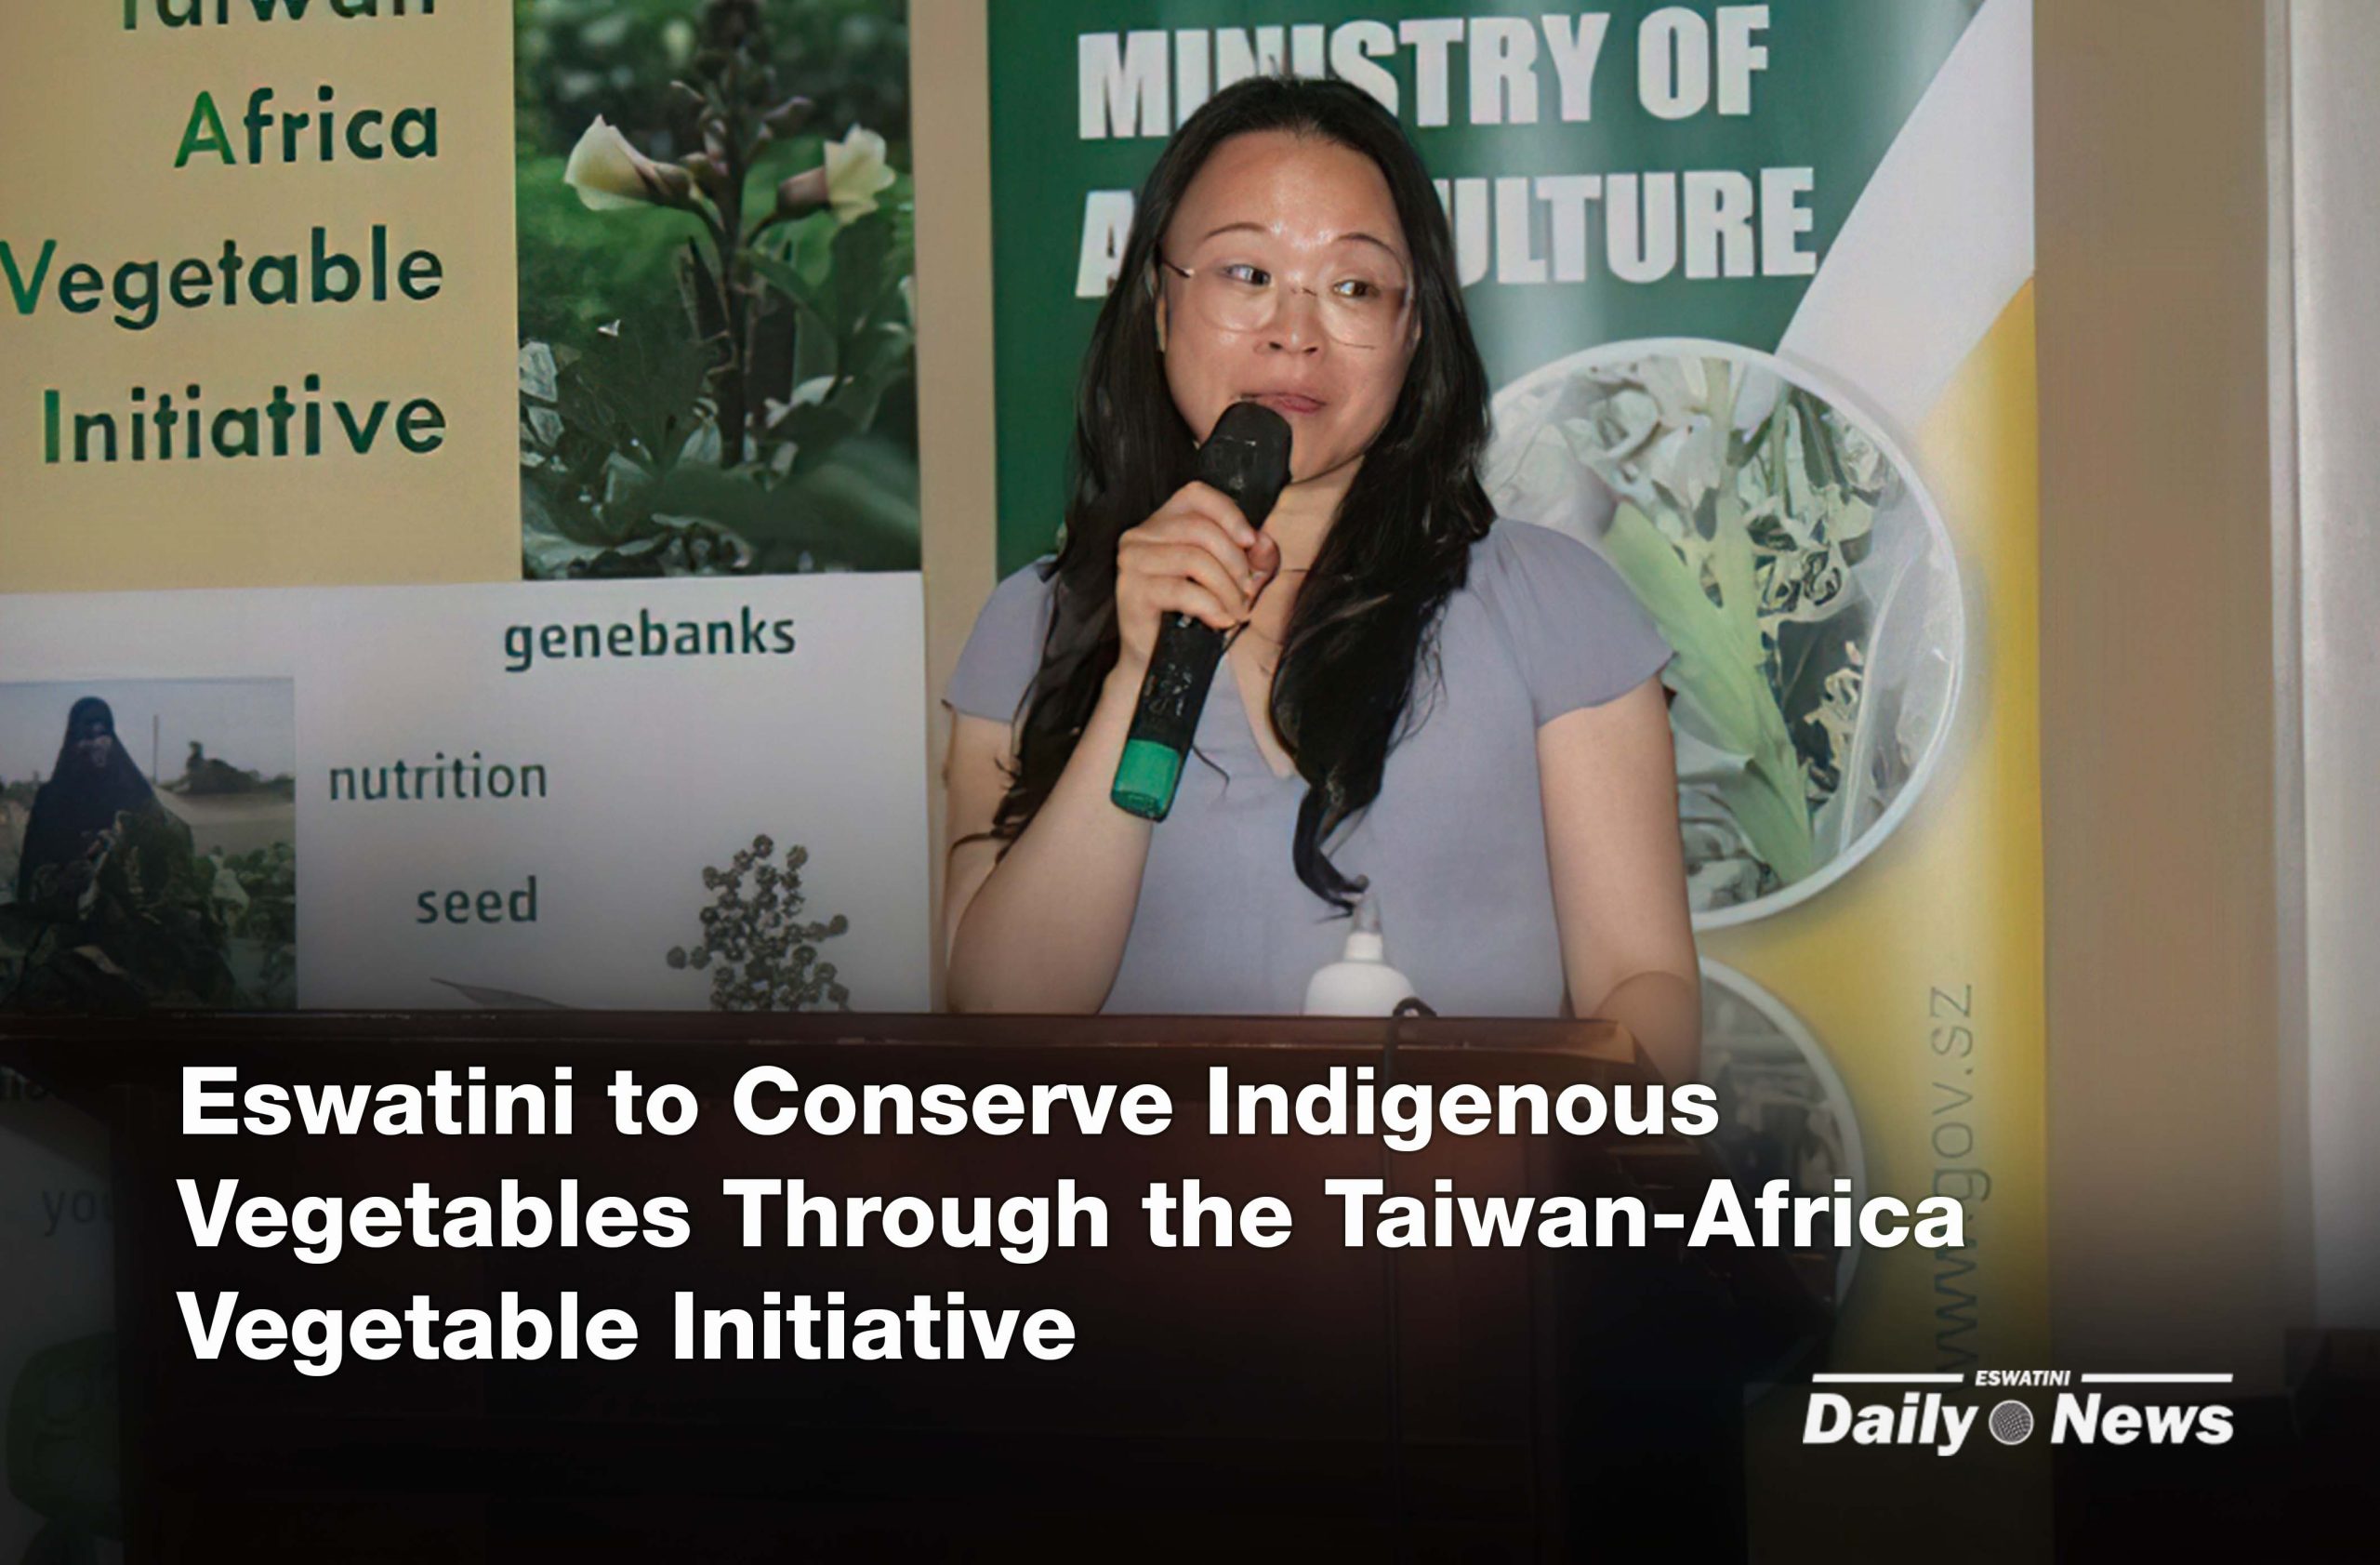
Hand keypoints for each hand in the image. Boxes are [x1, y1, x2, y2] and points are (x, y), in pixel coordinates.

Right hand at [1113, 481, 1282, 674]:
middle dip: (1235, 561)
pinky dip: (1211, 607)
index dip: (1228, 513)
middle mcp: (1141, 535)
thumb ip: (1251, 558)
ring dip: (1227, 588)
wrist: (1156, 660)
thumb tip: (1263, 542)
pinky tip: (1221, 621)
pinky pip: (1182, 590)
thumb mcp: (1230, 580)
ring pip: (1194, 558)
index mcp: (1162, 522)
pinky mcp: (1132, 590)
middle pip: (1200, 529)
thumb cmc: (1191, 616)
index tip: (1251, 542)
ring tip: (1238, 611)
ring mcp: (1133, 561)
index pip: (1196, 494)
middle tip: (1249, 592)